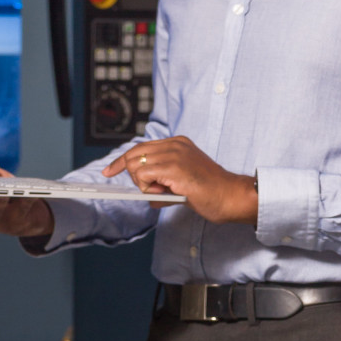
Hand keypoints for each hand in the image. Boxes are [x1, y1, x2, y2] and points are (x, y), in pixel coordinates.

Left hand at [103, 136, 256, 224]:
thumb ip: (163, 182)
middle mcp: (174, 144)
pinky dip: (147, 188)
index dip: (122, 160)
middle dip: (132, 175)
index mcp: (178, 143)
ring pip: (136, 166)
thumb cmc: (212, 192)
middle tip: (150, 191)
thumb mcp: (182, 182)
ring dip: (143, 184)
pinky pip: (143, 176)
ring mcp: (174, 154)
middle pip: (134, 154)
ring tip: (163, 192)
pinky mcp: (173, 168)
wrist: (230, 196)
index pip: (141, 147)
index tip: (109, 171)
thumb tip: (145, 193)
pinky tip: (165, 193)